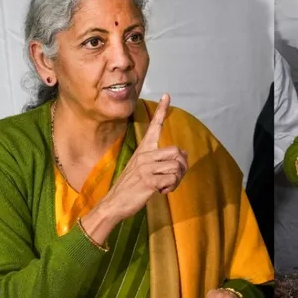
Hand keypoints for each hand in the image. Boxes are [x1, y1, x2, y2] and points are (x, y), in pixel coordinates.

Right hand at [84, 94, 188, 242]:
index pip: (154, 126)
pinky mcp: (148, 181)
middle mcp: (145, 155)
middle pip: (178, 152)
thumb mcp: (144, 169)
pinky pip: (172, 179)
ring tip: (166, 185)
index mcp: (144, 150)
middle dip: (183, 166)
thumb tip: (183, 155)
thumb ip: (160, 160)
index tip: (167, 95)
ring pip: (177, 166)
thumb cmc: (132, 186)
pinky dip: (171, 188)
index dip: (161, 111)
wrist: (115, 202)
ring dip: (177, 179)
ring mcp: (146, 167)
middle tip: (174, 177)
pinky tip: (161, 191)